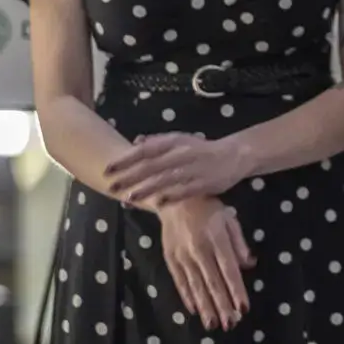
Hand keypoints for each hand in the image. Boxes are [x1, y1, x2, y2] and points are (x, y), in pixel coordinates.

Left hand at [106, 132, 250, 207]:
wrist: (234, 156)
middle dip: (131, 176)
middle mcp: (184, 153)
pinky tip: (159, 203)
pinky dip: (173, 196)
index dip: (126, 160)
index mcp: (175, 141)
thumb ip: (158, 141)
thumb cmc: (202, 149)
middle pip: (153, 165)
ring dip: (148, 188)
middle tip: (112, 186)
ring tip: (130, 197)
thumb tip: (136, 141)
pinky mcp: (206, 183)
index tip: (108, 169)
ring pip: (168, 179)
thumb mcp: (181, 140)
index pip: (146, 150)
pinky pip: (187, 191)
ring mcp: (195, 168)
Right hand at [159, 196, 253, 330]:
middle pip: (213, 282)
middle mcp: (199, 250)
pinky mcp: (170, 259)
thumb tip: (249, 265)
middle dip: (222, 305)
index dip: (236, 290)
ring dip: (205, 306)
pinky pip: (180, 281)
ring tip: (213, 324)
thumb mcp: (229, 218)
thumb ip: (239, 243)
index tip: (243, 308)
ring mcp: (182, 256)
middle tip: (231, 324)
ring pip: (196, 286)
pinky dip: (187, 296)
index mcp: (216, 239)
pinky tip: (195, 310)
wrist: (174, 198)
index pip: (229, 270)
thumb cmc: (209, 208)